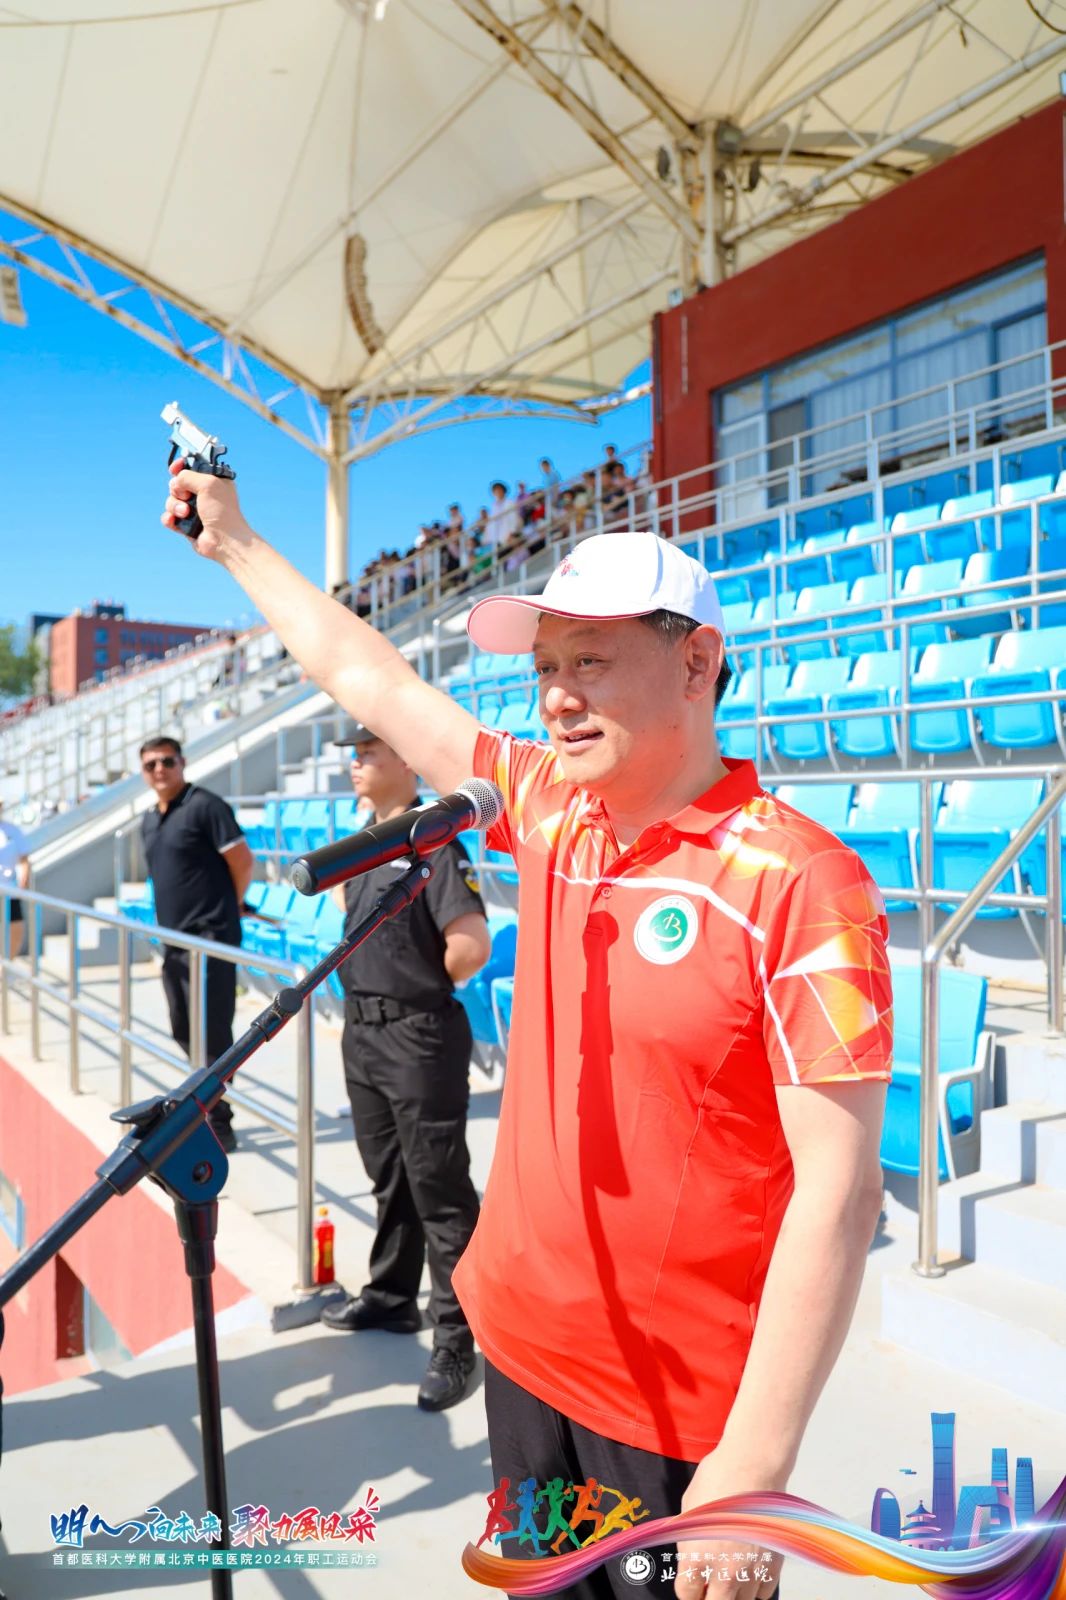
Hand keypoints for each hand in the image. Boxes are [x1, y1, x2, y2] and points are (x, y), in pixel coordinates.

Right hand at [161, 458, 250, 562]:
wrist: (224, 540)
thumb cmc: (222, 511)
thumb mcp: (208, 483)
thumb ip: (187, 476)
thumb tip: (176, 482)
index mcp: (211, 481)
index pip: (191, 468)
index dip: (180, 466)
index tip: (175, 467)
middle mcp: (202, 494)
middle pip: (176, 484)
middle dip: (177, 489)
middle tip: (187, 496)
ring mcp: (193, 509)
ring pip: (171, 500)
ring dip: (175, 506)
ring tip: (186, 513)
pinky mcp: (186, 524)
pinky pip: (169, 517)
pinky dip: (170, 518)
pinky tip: (174, 521)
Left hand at [673, 1449, 786, 1599]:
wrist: (752, 1464)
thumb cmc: (718, 1479)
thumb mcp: (689, 1510)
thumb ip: (688, 1541)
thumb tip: (689, 1557)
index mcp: (696, 1559)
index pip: (687, 1595)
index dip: (688, 1590)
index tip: (691, 1585)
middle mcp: (725, 1571)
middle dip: (710, 1596)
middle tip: (710, 1583)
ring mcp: (752, 1570)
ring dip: (734, 1590)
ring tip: (731, 1568)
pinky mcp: (773, 1563)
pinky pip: (763, 1591)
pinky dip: (756, 1585)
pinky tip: (750, 1566)